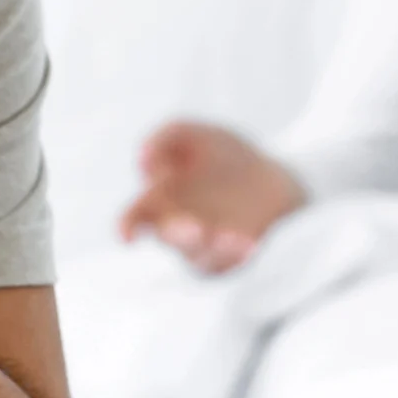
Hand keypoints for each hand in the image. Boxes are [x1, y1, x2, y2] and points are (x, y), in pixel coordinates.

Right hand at [116, 122, 304, 273]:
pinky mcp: (230, 256)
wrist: (269, 174)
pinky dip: (236, 255)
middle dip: (179, 236)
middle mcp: (176, 226)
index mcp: (159, 199)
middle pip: (168, 238)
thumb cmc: (223, 154)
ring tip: (228, 236)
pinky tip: (248, 242)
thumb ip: (166, 137)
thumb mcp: (197, 134)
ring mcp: (204, 244)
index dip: (128, 228)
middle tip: (195, 227)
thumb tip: (143, 158)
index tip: (131, 235)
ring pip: (198, 257)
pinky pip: (228, 263)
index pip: (134, 217)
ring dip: (211, 249)